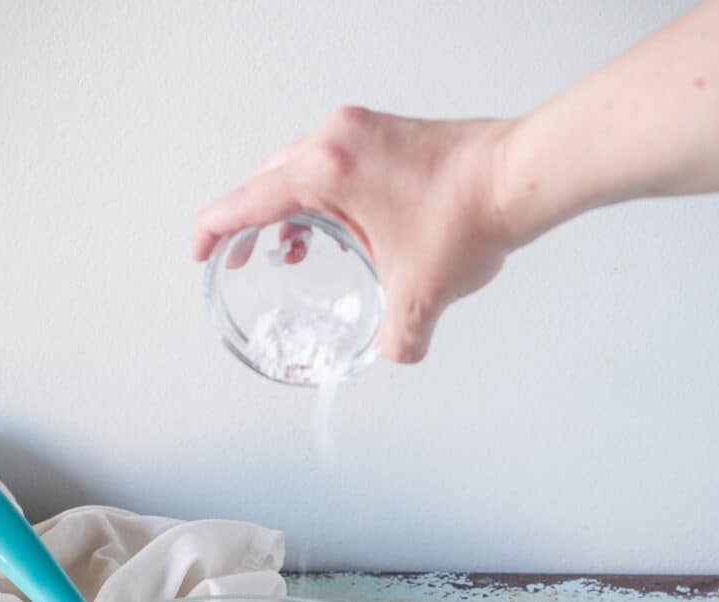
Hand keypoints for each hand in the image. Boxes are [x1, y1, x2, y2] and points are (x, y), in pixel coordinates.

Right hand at [193, 107, 513, 363]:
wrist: (518, 177)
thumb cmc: (468, 216)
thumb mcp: (419, 296)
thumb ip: (397, 339)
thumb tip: (392, 352)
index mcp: (326, 171)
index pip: (249, 201)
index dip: (215, 230)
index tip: (200, 251)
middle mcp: (337, 141)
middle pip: (269, 181)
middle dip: (250, 224)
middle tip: (240, 258)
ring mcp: (362, 132)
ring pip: (301, 171)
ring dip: (289, 212)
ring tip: (289, 252)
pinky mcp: (385, 136)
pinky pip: (334, 165)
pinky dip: (323, 199)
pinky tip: (339, 231)